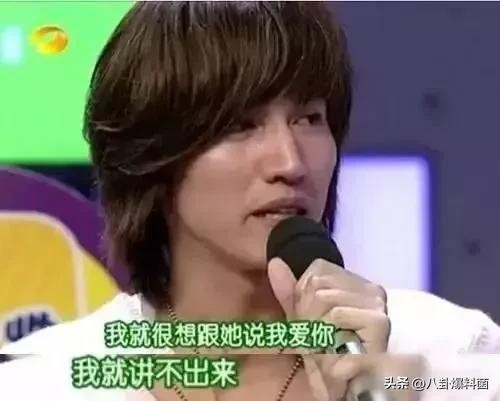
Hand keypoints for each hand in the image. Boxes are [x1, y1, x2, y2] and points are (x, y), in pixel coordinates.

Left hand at [268, 257, 392, 400]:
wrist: (342, 390)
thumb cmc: (325, 354)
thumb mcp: (302, 320)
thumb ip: (289, 292)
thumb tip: (274, 262)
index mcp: (354, 284)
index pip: (317, 270)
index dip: (304, 296)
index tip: (311, 323)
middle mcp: (370, 289)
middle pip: (318, 284)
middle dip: (307, 315)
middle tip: (317, 339)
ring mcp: (377, 305)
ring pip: (324, 297)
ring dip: (315, 328)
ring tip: (325, 346)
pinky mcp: (379, 322)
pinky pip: (337, 315)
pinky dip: (329, 337)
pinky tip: (336, 353)